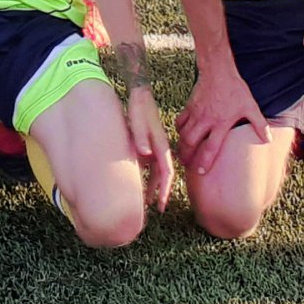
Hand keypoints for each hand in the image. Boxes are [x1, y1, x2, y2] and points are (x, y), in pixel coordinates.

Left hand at [128, 86, 175, 211]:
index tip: (162, 204)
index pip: (166, 172)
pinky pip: (150, 165)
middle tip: (159, 209)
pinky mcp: (148, 145)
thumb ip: (140, 138)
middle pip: (164, 175)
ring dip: (154, 186)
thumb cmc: (138, 110)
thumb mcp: (137, 123)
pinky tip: (140, 184)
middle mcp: (160, 149)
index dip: (165, 189)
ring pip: (157, 172)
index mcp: (161, 146)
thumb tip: (145, 154)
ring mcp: (155, 147)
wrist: (140, 95)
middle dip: (162, 192)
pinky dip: (147, 176)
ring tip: (149, 202)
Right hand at [174, 64, 268, 175]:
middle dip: (187, 156)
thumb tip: (268, 140)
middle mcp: (205, 120)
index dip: (204, 162)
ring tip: (182, 154)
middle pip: (191, 143)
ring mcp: (195, 113)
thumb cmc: (235, 89)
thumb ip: (259, 124)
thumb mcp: (250, 106)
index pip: (210, 147)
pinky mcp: (189, 106)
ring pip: (183, 134)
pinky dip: (179, 130)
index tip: (200, 173)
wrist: (218, 70)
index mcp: (220, 123)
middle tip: (186, 165)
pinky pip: (181, 121)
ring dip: (181, 145)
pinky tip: (181, 134)